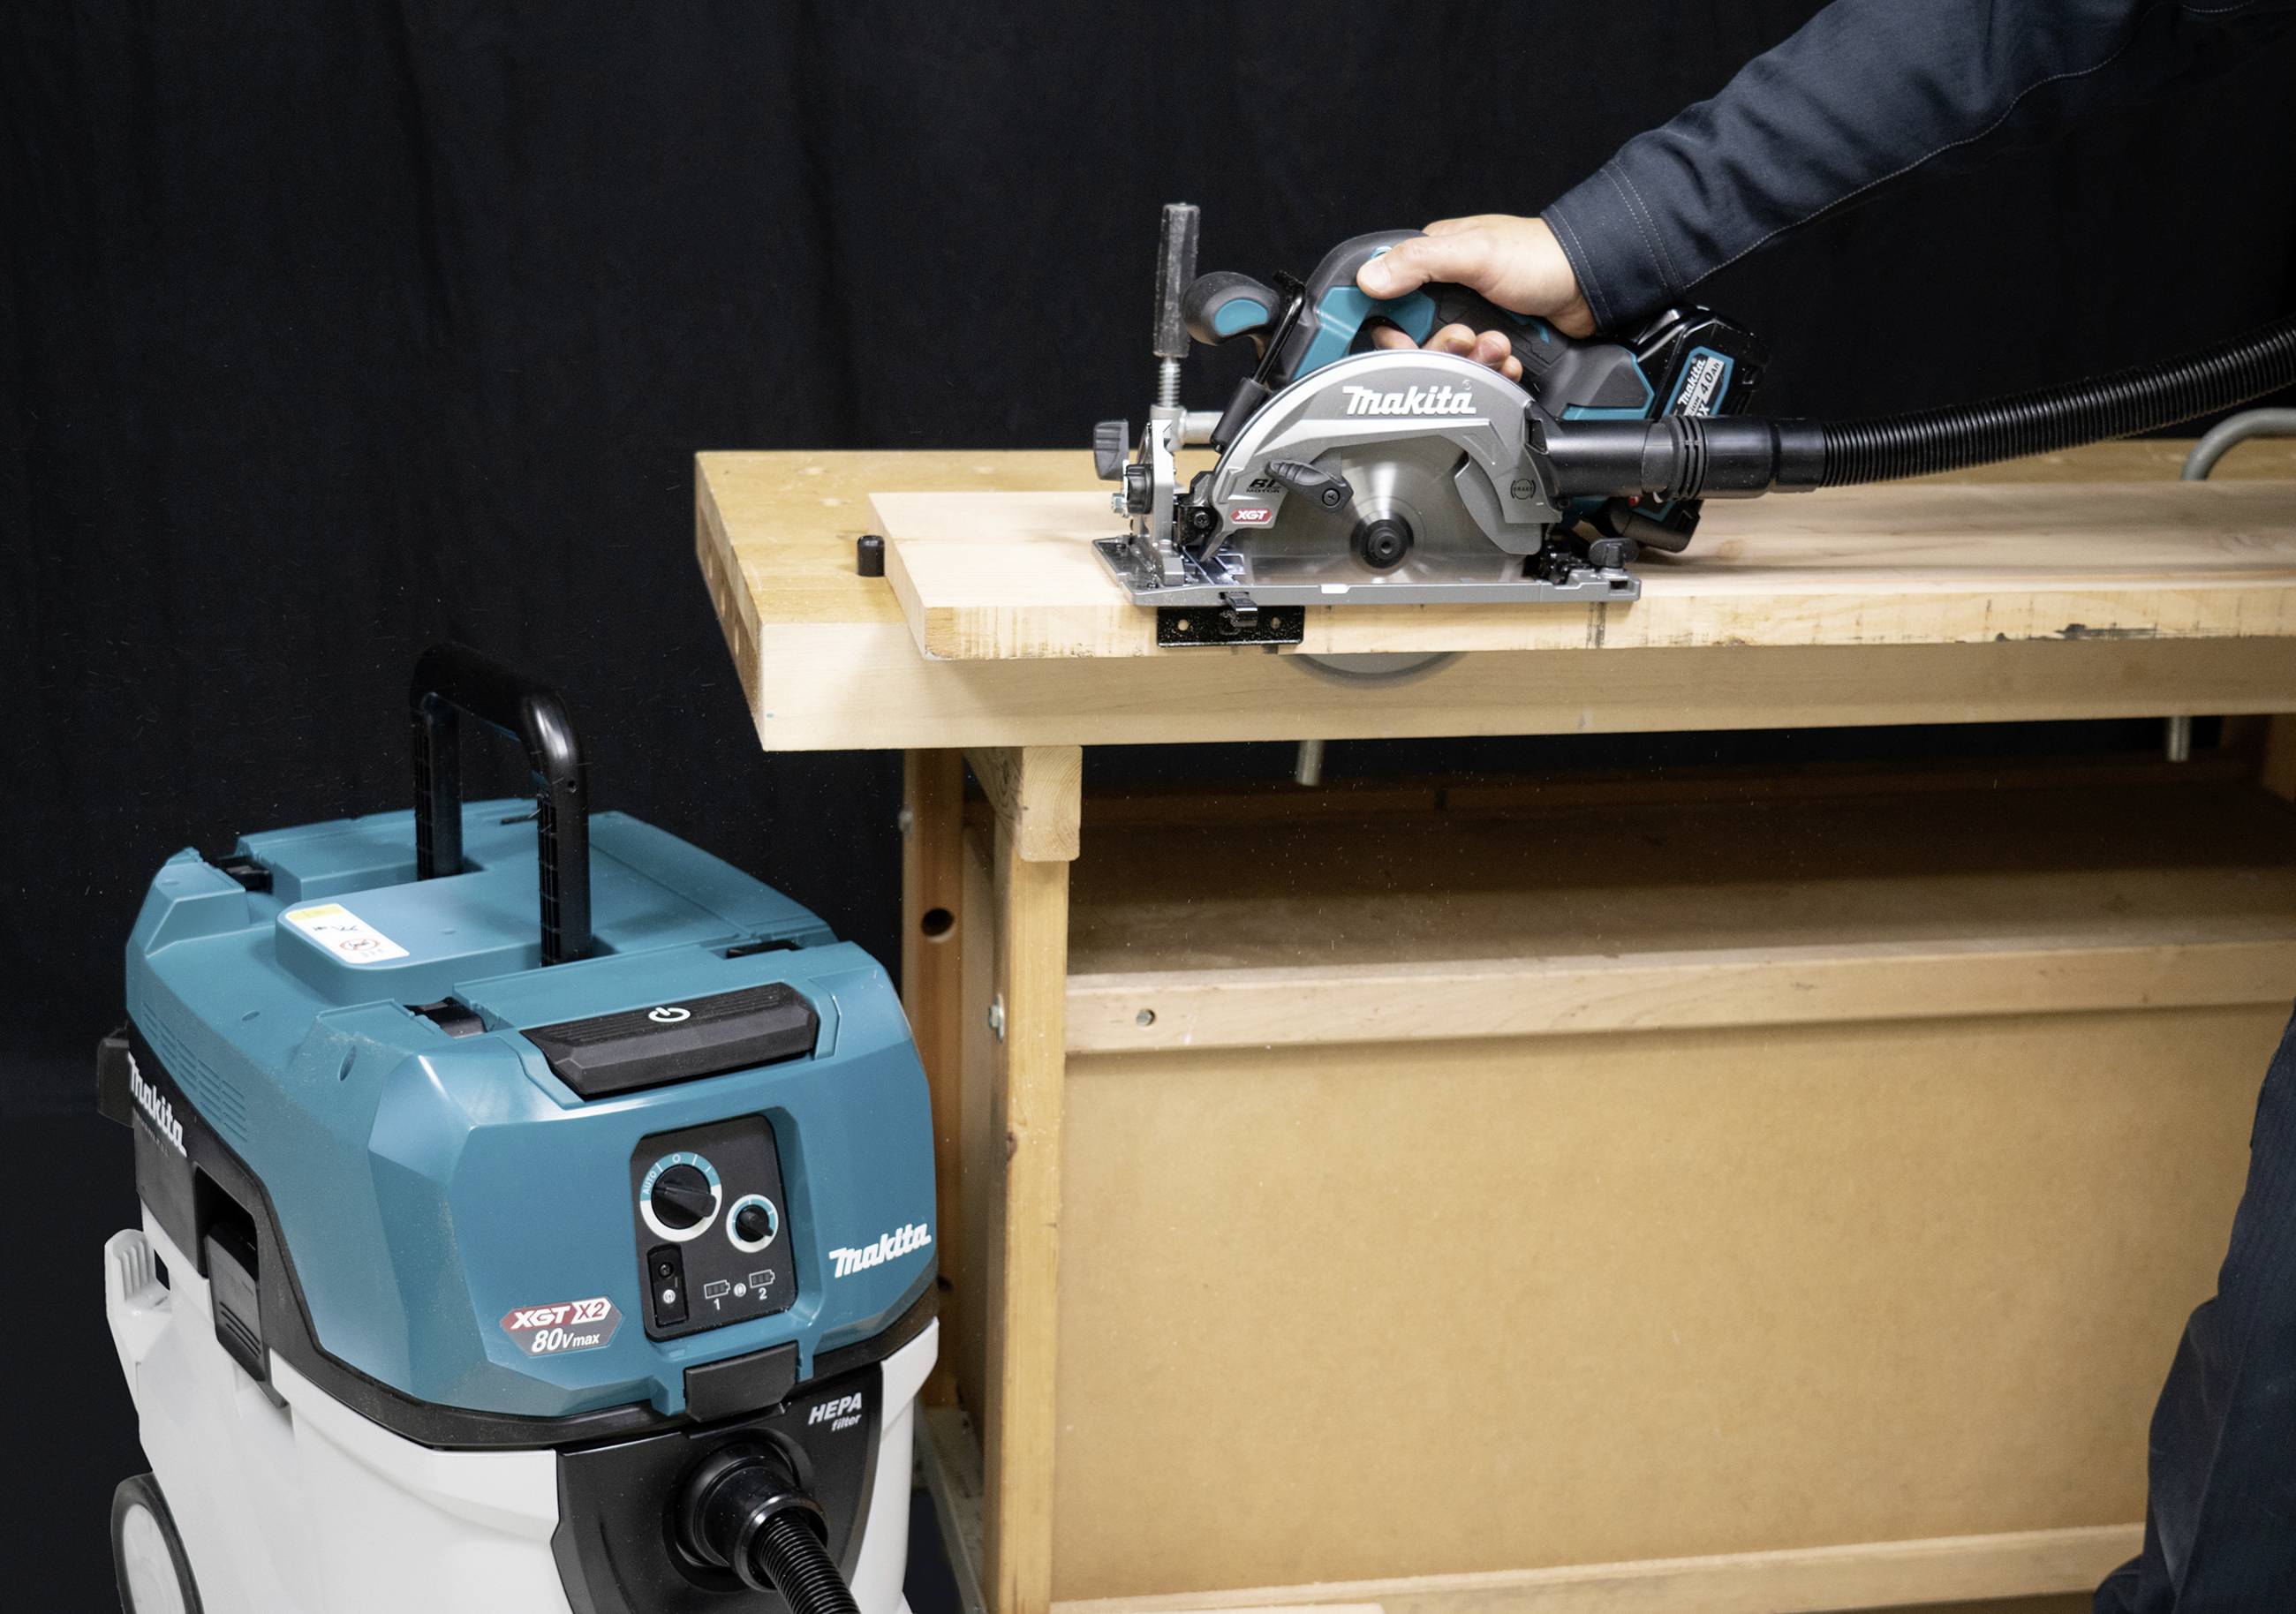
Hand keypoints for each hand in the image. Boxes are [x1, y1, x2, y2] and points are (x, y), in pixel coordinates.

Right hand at [1355, 214, 1595, 380]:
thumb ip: (1419, 262)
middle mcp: (1444, 293)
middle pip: (1412, 341)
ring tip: (1497, 345)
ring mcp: (1468, 319)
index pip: (1381, 295)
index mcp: (1430, 261)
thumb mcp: (1475, 252)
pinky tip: (1508, 358)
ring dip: (1471, 361)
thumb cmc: (1541, 255)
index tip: (1394, 343)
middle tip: (1463, 339)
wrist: (1593, 284)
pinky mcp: (1490, 343)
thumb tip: (1368, 278)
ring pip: (1445, 361)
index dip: (1380, 323)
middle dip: (1438, 349)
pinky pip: (1476, 371)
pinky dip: (1493, 371)